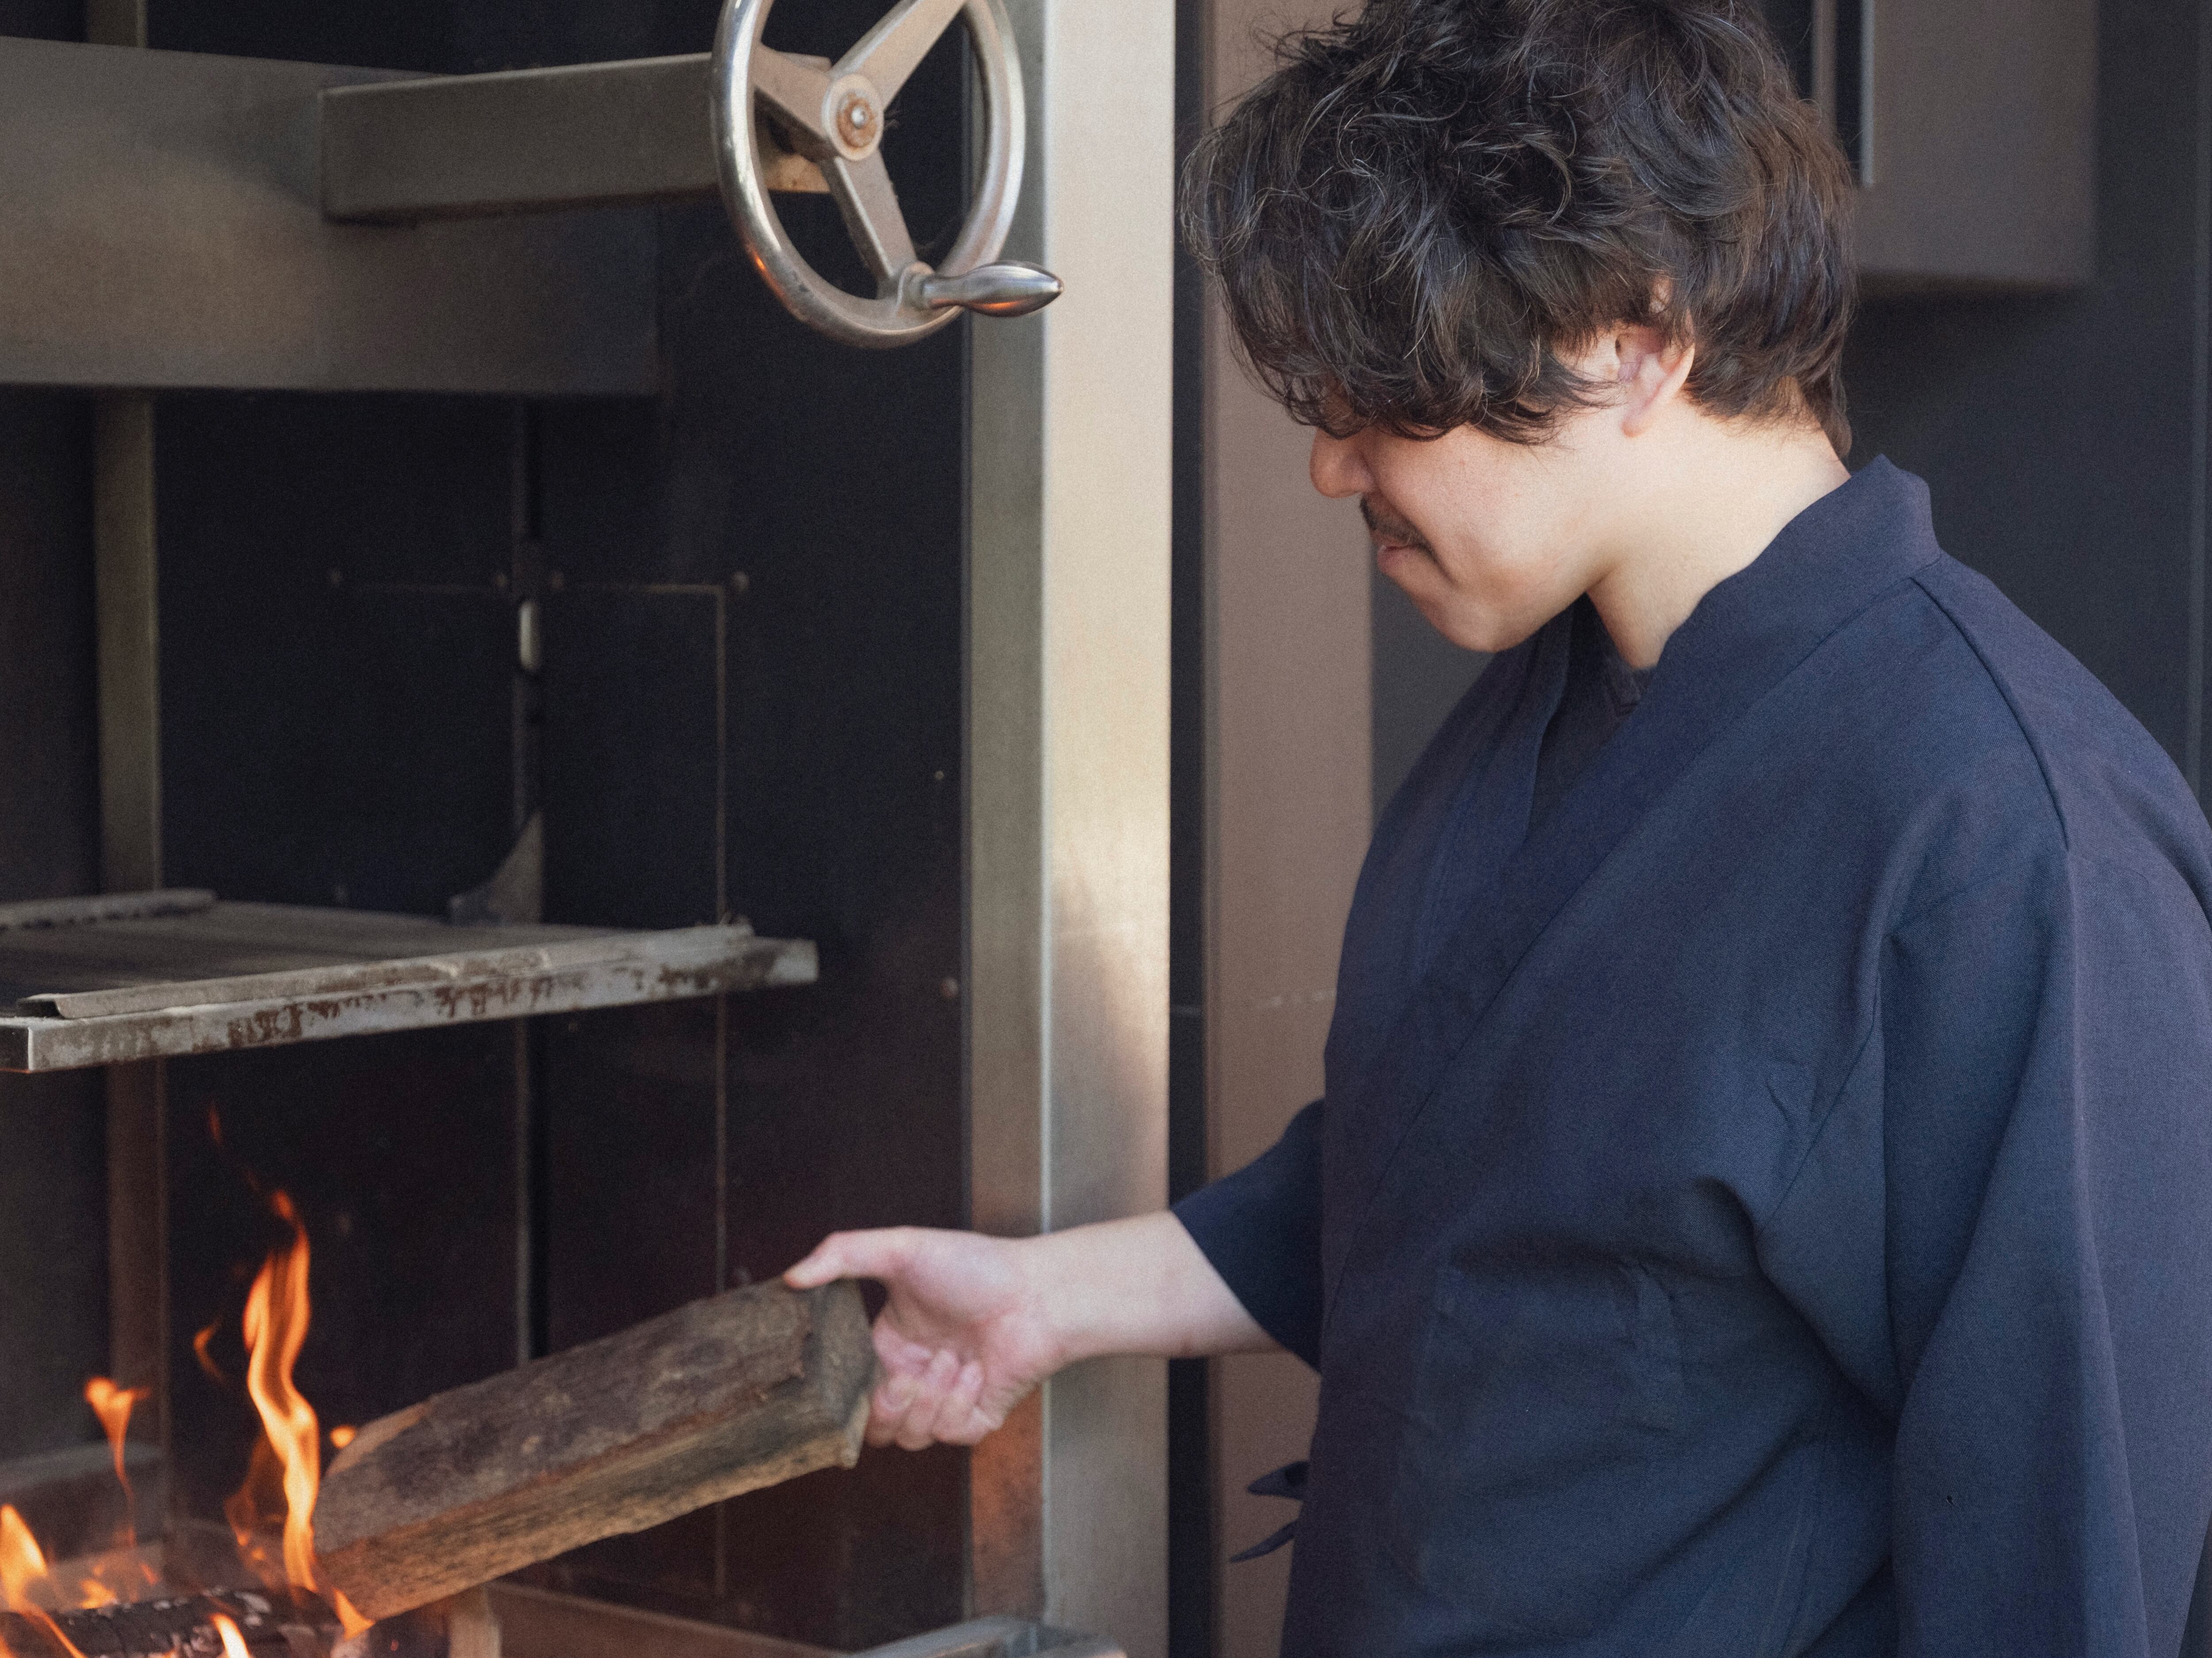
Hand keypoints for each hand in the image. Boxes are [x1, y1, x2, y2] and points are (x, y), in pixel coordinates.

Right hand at [785, 1227, 1061, 1449]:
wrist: (1040, 1293)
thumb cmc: (978, 1267)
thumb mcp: (903, 1248)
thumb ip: (843, 1254)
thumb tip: (792, 1277)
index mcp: (889, 1345)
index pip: (850, 1391)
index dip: (849, 1393)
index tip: (862, 1374)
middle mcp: (914, 1376)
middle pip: (875, 1426)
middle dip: (888, 1404)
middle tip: (910, 1374)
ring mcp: (945, 1401)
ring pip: (909, 1436)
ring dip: (931, 1397)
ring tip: (955, 1358)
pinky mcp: (976, 1419)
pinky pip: (949, 1435)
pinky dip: (961, 1403)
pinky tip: (978, 1370)